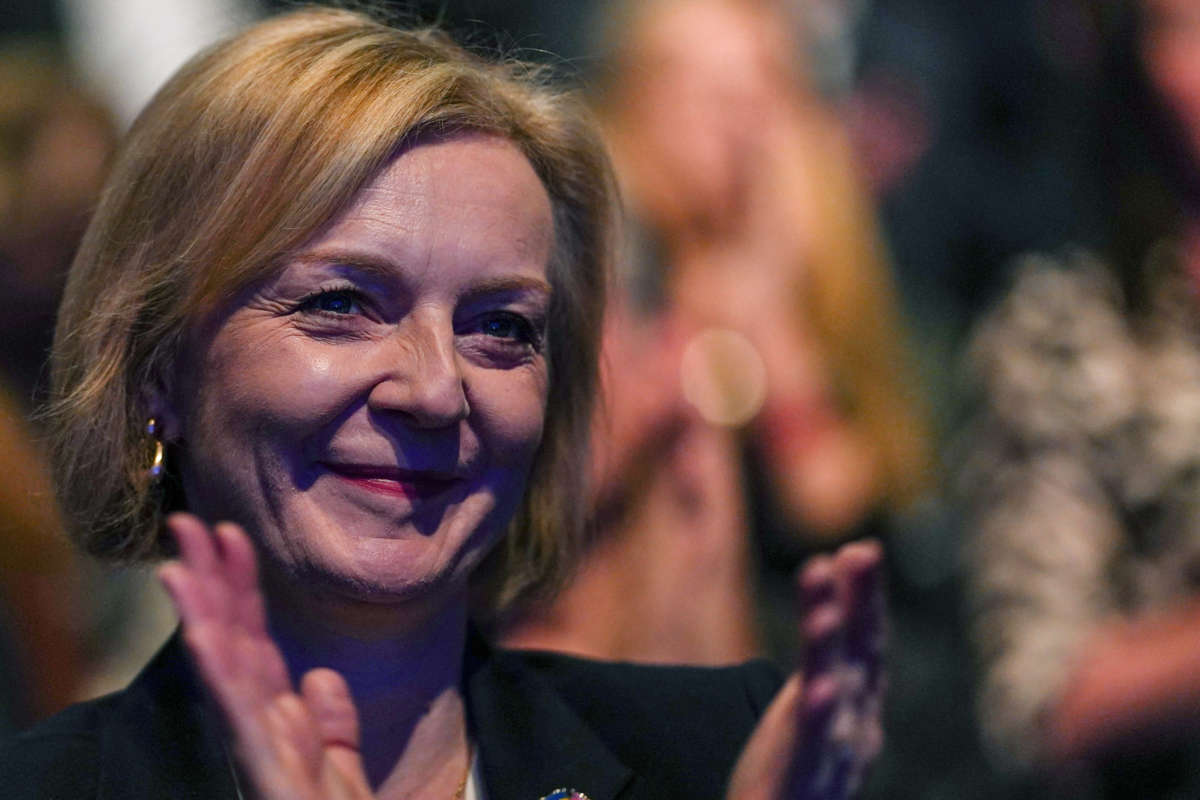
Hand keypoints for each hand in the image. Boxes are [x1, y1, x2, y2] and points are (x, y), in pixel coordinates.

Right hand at [158, 513, 373, 799]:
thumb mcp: (344, 774)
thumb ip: (332, 726)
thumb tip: (317, 674)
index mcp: (283, 728)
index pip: (257, 646)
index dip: (242, 591)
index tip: (231, 536)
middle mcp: (264, 734)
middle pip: (235, 646)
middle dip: (211, 585)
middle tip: (188, 521)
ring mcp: (263, 755)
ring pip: (227, 673)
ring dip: (202, 615)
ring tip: (178, 561)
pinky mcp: (269, 776)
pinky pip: (240, 716)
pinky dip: (218, 668)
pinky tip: (203, 627)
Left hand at [727, 540, 884, 798]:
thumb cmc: (808, 753)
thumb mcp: (821, 690)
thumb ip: (831, 634)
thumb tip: (847, 555)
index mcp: (860, 699)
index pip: (866, 638)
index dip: (865, 594)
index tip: (860, 549)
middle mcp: (857, 723)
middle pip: (858, 655)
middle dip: (858, 605)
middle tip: (858, 555)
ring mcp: (834, 756)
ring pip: (833, 694)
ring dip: (828, 652)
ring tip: (824, 615)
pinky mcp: (799, 784)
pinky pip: (811, 748)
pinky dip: (820, 720)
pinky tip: (817, 691)